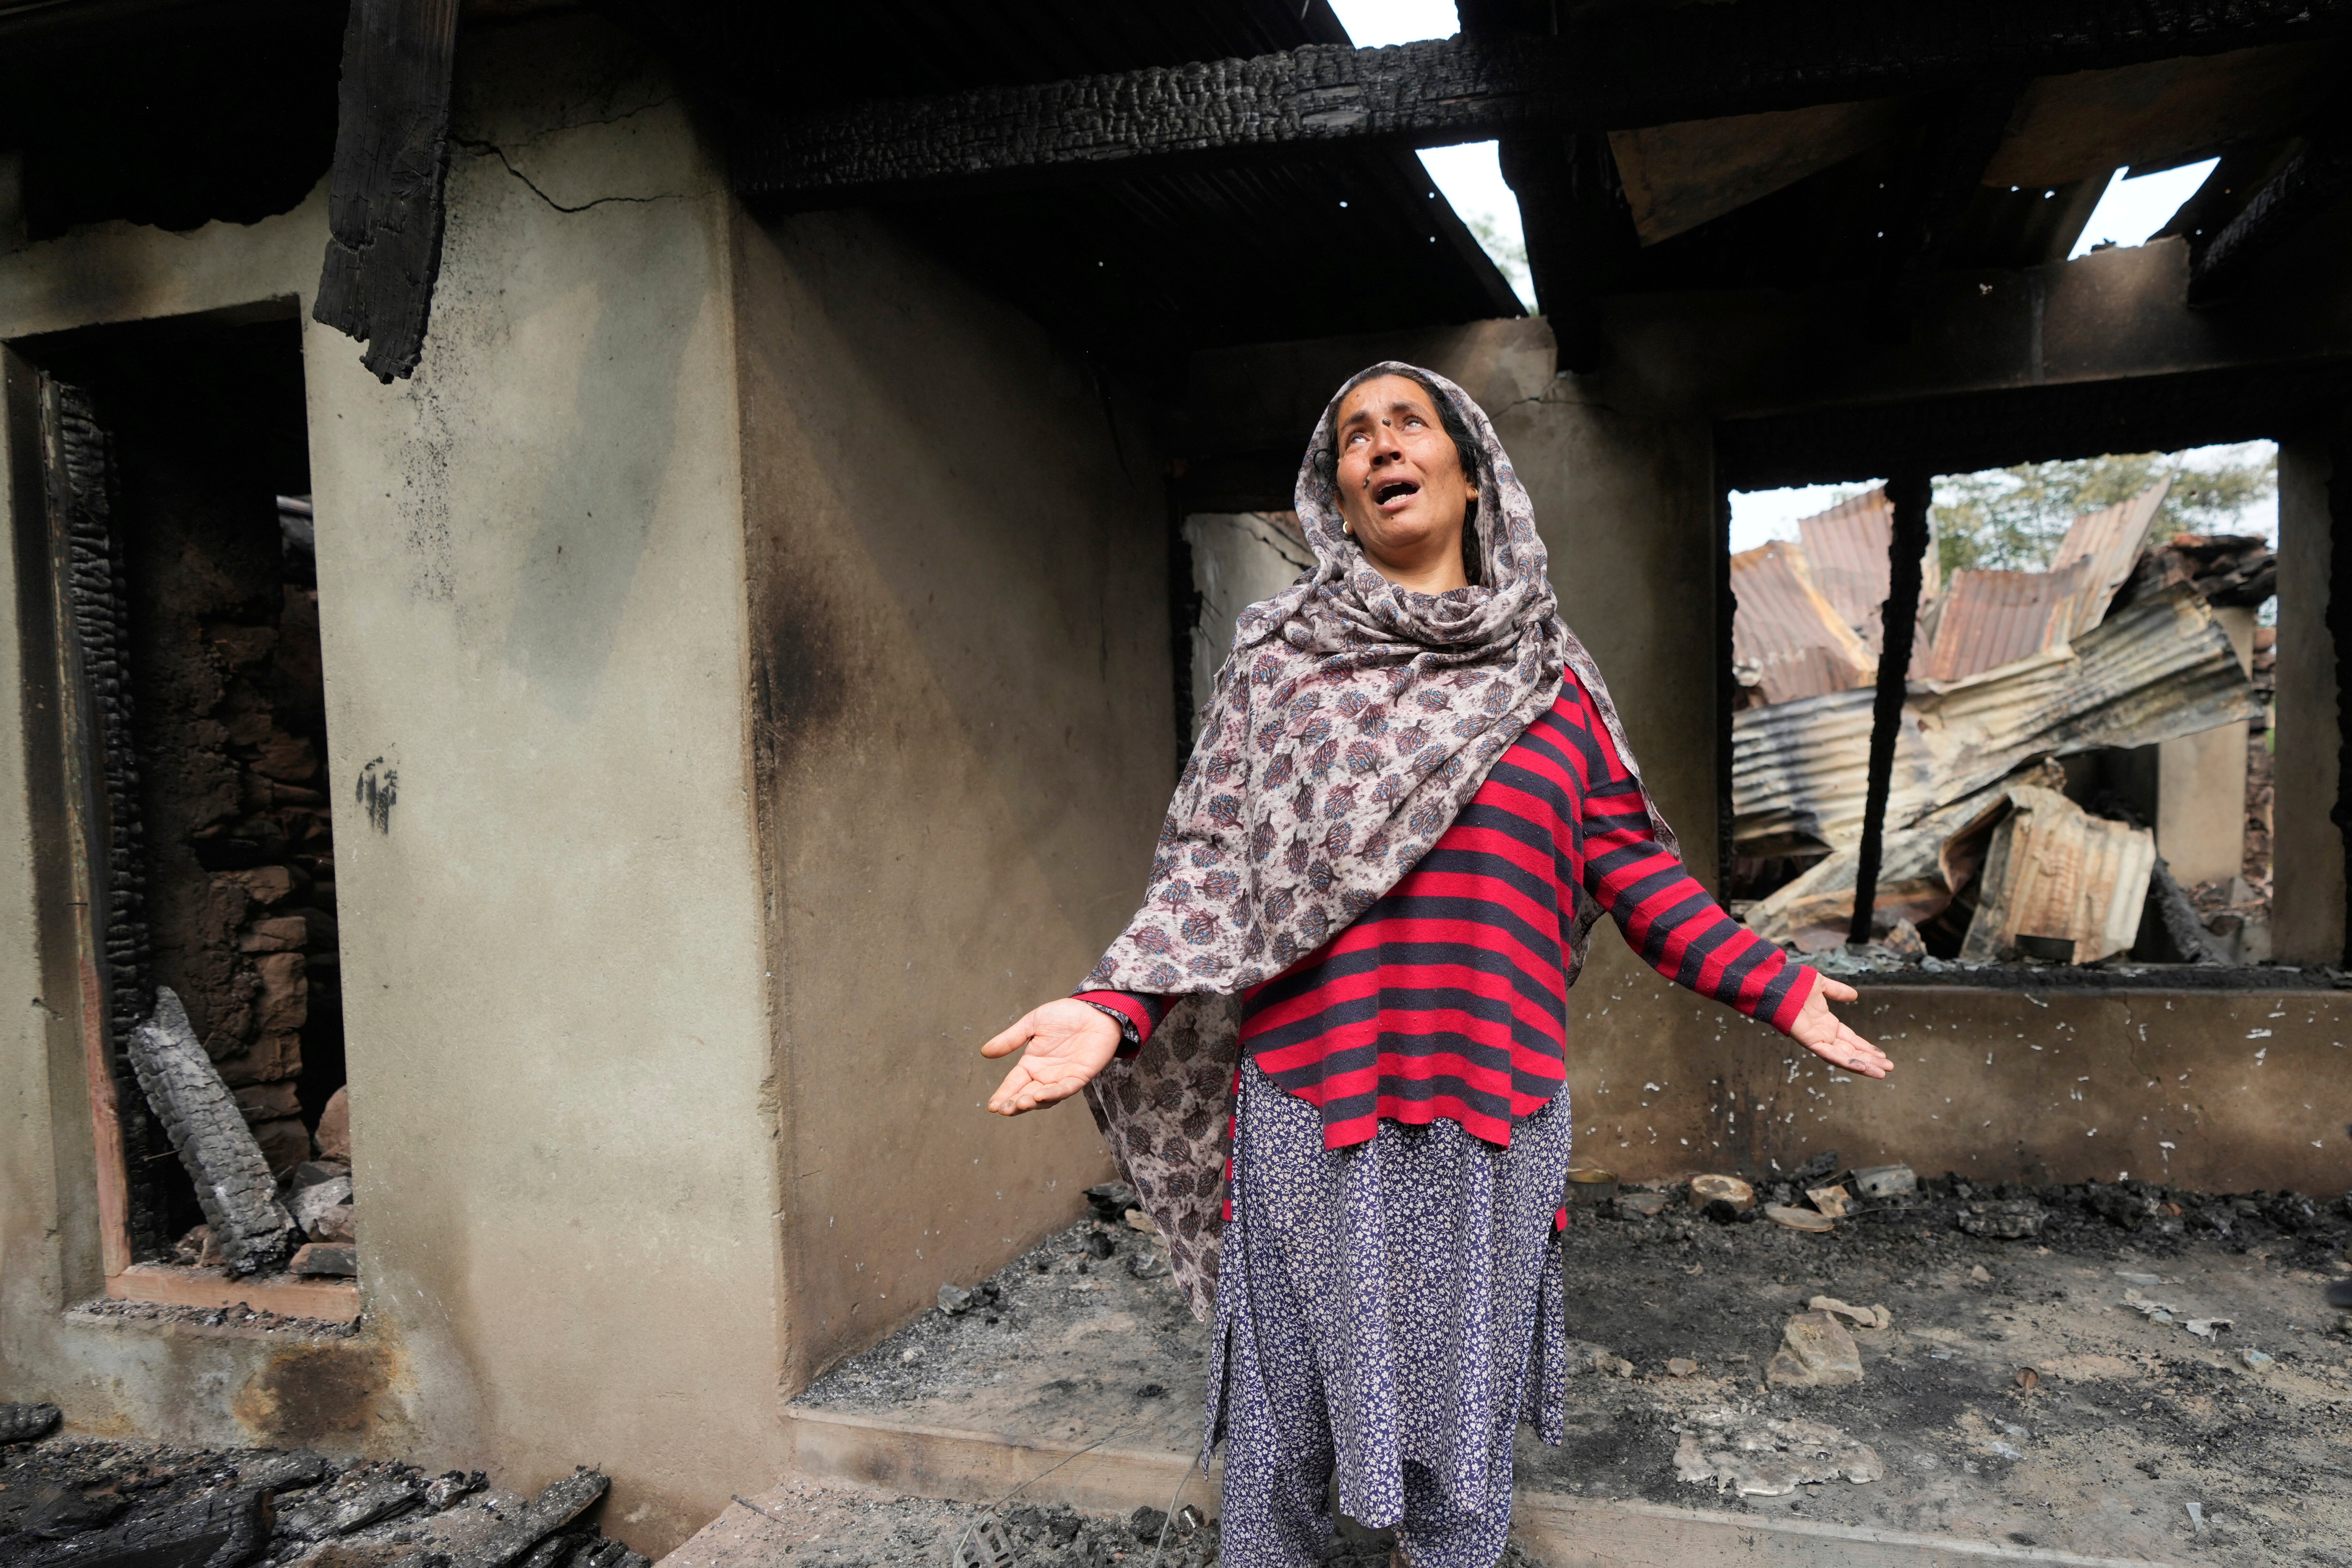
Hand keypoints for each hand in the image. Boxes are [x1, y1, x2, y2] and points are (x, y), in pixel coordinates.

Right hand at [982, 998, 1122, 1115]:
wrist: (1095, 1010)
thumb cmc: (1065, 1015)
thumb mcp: (1032, 1023)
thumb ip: (1011, 1039)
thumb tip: (985, 1052)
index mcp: (1031, 1064)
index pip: (1013, 1083)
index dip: (1003, 1095)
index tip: (992, 1107)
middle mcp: (1045, 1075)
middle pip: (1026, 1095)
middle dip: (1014, 1104)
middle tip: (1003, 1109)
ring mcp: (1062, 1078)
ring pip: (1044, 1098)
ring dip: (1031, 1103)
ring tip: (1018, 1104)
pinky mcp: (1079, 1077)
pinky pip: (1065, 1089)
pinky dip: (1052, 1094)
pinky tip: (1039, 1096)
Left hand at [1789, 972, 1891, 1078]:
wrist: (1776, 984)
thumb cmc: (1793, 984)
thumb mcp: (1821, 986)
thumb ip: (1837, 991)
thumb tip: (1854, 995)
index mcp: (1827, 1024)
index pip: (1851, 1040)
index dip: (1866, 1047)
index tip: (1882, 1055)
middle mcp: (1823, 1034)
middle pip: (1851, 1052)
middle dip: (1870, 1060)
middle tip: (1889, 1068)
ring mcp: (1816, 1039)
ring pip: (1843, 1057)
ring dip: (1863, 1066)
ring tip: (1882, 1073)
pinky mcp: (1809, 1041)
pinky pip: (1830, 1055)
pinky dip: (1846, 1061)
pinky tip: (1862, 1067)